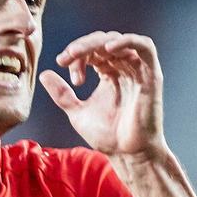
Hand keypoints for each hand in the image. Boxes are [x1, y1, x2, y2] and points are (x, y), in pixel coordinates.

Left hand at [40, 32, 167, 159]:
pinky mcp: (152, 75)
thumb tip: (44, 74)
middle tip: (65, 58)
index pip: (92, 51)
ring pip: (119, 41)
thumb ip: (62, 94)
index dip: (75, 53)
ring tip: (78, 52)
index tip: (60, 64)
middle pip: (103, 42)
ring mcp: (138, 71)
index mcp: (109, 74)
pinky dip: (127, 41)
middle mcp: (124, 69)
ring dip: (97, 42)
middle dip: (82, 46)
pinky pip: (145, 47)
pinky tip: (108, 48)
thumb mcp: (77, 113)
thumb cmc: (108, 137)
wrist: (128, 155)